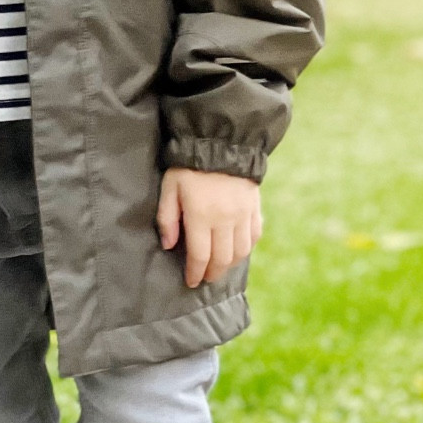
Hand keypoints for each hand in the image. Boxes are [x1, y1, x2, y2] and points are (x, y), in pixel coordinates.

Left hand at [157, 167, 261, 287]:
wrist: (222, 142)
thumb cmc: (189, 165)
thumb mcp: (169, 188)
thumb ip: (167, 218)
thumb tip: (168, 245)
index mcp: (201, 216)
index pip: (200, 256)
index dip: (195, 273)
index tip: (191, 281)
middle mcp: (225, 220)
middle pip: (222, 259)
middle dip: (212, 273)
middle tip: (204, 279)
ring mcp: (243, 215)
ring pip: (240, 251)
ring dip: (230, 265)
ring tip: (220, 268)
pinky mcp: (254, 207)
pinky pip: (254, 235)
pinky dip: (247, 248)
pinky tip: (238, 250)